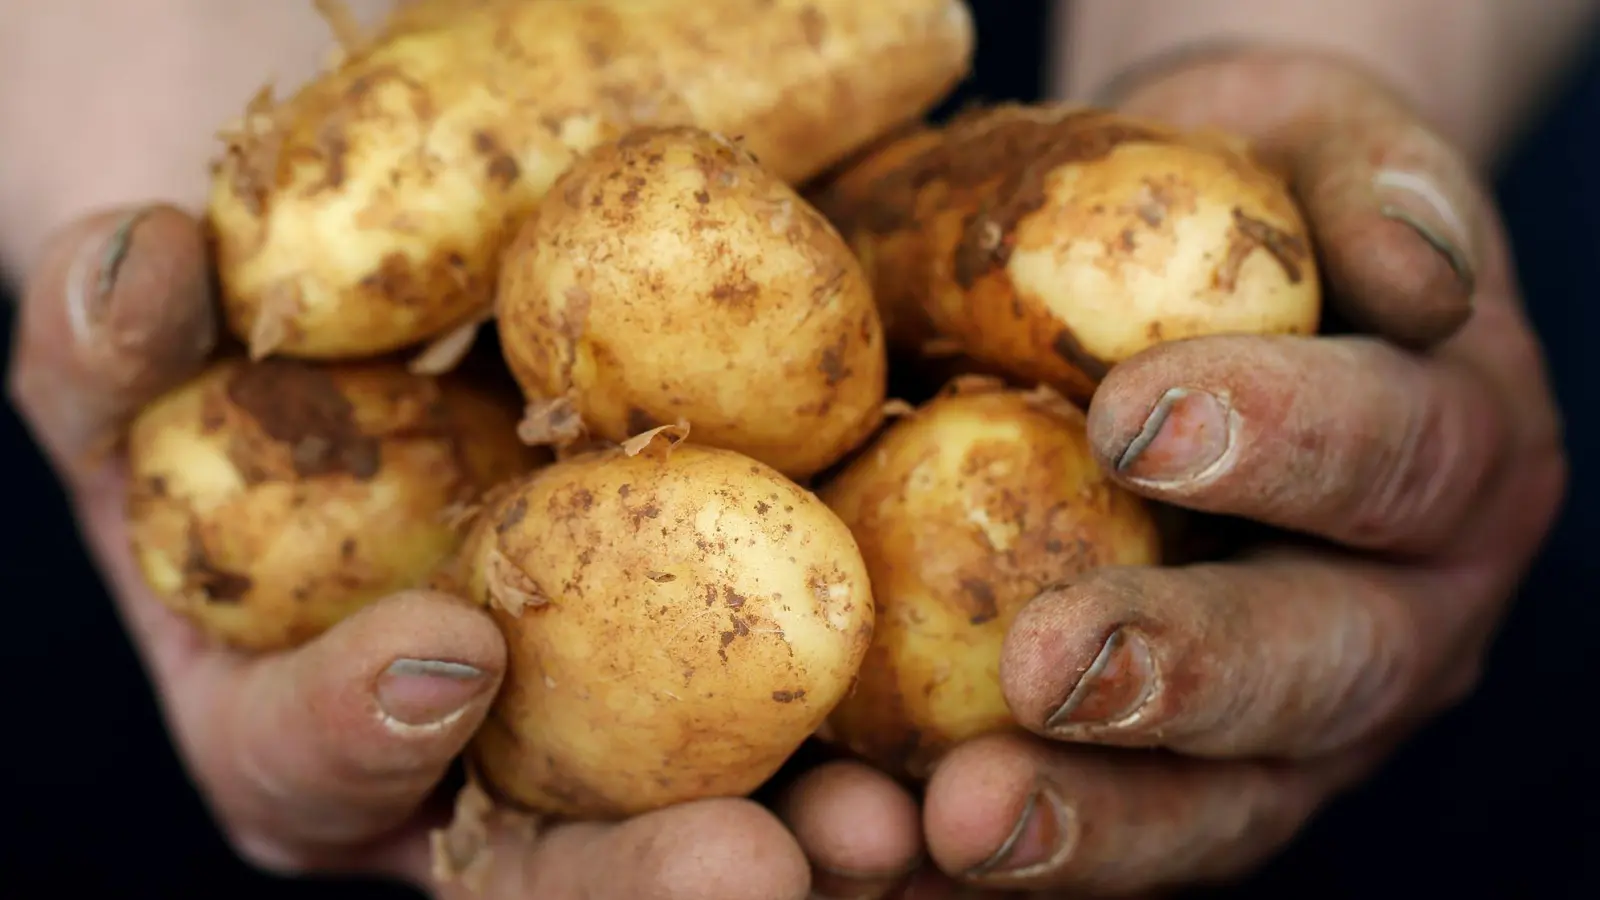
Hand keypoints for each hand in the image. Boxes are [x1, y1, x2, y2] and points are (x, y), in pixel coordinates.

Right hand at [5, 204, 921, 899]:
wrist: (377, 401)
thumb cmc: (240, 409)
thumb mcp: (139, 385)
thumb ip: (109, 349)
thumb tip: (137, 259)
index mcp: (296, 732)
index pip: (307, 760)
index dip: (363, 722)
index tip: (451, 650)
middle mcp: (456, 785)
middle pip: (540, 872)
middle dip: (639, 883)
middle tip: (750, 872)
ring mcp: (589, 755)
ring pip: (685, 837)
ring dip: (799, 846)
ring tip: (892, 829)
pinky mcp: (702, 698)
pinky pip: (785, 747)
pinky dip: (858, 753)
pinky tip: (947, 741)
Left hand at [808, 49, 1568, 897]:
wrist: (1207, 287)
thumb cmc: (1250, 199)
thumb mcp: (1316, 142)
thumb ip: (1372, 187)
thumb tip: (1420, 273)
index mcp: (1451, 451)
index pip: (1395, 455)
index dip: (1286, 444)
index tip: (1136, 420)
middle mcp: (1402, 610)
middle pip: (1322, 668)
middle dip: (1185, 677)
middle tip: (1050, 669)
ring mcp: (1302, 719)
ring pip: (1228, 803)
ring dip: (1095, 822)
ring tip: (959, 820)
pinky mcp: (1198, 777)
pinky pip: (1119, 840)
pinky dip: (1023, 866)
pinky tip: (904, 864)